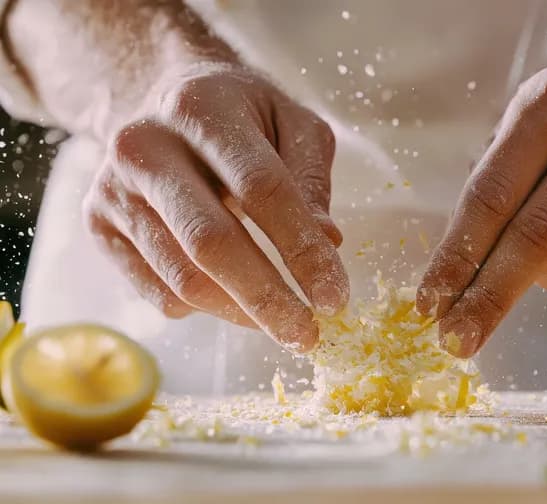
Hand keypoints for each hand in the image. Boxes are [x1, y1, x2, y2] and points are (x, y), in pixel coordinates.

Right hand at [83, 63, 347, 352]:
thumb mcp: (290, 122)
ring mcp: (114, 189)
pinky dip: (207, 308)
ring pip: (182, 277)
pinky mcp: (98, 224)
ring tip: (283, 322)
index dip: (301, 249)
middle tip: (307, 335)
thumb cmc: (239, 114)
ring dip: (241, 313)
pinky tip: (235, 297)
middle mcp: (146, 147)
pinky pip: (158, 291)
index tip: (334, 297)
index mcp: (202, 110)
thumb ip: (311, 178)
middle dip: (267, 300)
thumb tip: (329, 242)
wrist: (156, 96)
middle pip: (212, 242)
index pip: (261, 189)